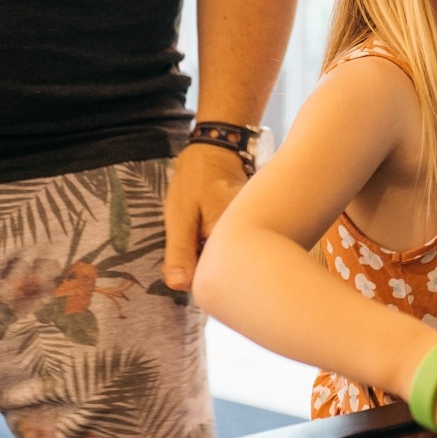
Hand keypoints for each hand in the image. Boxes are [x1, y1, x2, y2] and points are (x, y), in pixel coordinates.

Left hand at [166, 144, 248, 290]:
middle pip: (228, 269)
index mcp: (232, 238)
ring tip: (205, 232)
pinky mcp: (258, 229)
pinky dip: (227, 245)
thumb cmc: (196, 180)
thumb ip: (180, 250)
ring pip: (233, 258)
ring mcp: (258, 232)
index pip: (216, 275)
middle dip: (210, 267)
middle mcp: (253, 238)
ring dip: (218, 256)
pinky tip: (217, 231)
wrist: (217, 151)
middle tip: (195, 242)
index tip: (187, 269)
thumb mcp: (180, 214)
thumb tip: (178, 286)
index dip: (199, 277)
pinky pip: (240, 247)